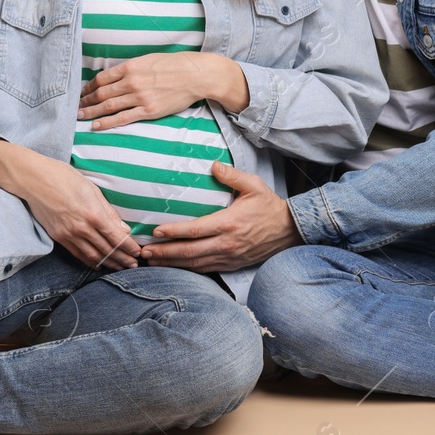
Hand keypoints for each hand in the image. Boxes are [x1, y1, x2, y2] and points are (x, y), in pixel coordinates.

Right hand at [0, 139, 139, 269]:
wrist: (34, 180)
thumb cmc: (64, 178)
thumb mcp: (92, 190)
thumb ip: (108, 212)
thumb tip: (123, 229)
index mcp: (93, 214)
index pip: (117, 238)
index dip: (129, 248)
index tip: (139, 253)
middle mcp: (82, 228)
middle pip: (107, 250)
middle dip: (123, 259)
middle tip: (135, 265)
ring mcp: (69, 235)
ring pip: (94, 256)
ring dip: (110, 263)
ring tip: (121, 268)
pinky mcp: (59, 238)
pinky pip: (78, 255)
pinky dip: (91, 262)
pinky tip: (100, 264)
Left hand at [78, 52, 247, 130]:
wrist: (196, 75)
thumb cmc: (174, 65)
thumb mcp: (149, 59)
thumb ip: (131, 68)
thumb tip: (115, 76)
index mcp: (131, 67)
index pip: (102, 78)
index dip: (89, 87)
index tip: (83, 92)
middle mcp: (132, 82)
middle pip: (101, 93)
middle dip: (86, 101)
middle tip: (76, 107)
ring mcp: (140, 97)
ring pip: (108, 106)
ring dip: (91, 112)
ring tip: (80, 117)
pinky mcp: (149, 111)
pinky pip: (123, 118)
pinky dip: (107, 123)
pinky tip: (97, 126)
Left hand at [137, 162, 302, 271]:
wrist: (290, 230)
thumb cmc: (270, 207)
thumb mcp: (254, 185)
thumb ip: (232, 176)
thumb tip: (213, 166)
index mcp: (229, 223)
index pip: (195, 230)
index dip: (173, 232)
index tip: (155, 232)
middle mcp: (226, 243)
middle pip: (189, 252)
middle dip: (164, 253)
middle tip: (143, 252)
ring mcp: (228, 257)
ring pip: (195, 264)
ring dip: (172, 264)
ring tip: (152, 261)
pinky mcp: (232, 264)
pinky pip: (205, 269)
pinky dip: (187, 269)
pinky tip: (174, 267)